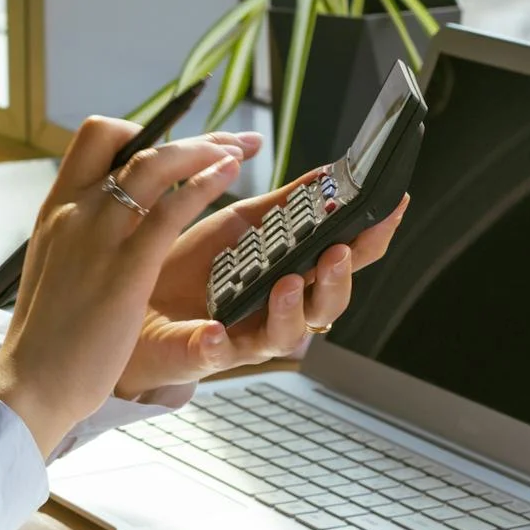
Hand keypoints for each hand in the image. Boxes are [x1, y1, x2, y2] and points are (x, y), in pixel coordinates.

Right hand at [0, 119, 254, 455]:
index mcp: (55, 209)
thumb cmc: (46, 336)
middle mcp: (73, 211)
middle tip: (226, 140)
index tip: (174, 147)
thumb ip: (77, 237)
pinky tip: (230, 178)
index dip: (140, 134)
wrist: (30, 382)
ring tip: (238, 152)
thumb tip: (103, 223)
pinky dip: (205, 185)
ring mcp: (97, 236)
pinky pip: (171, 209)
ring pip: (155, 165)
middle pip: (128, 142)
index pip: (94, 140)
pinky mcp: (125, 269)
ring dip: (204, 150)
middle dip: (186, 134)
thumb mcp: (54, 268)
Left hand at [114, 169, 409, 398]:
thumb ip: (286, 205)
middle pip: (329, 302)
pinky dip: (218, 344)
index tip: (392, 204)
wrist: (137, 301)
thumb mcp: (243, 226)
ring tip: (287, 283)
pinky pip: (216, 354)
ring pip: (286, 334)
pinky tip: (215, 331)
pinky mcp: (205, 353)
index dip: (373, 235)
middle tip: (337, 251)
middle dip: (338, 278)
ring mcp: (247, 335)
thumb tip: (329, 174)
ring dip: (291, 309)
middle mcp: (281, 310)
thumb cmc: (197, 266)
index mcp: (296, 274)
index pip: (348, 258)